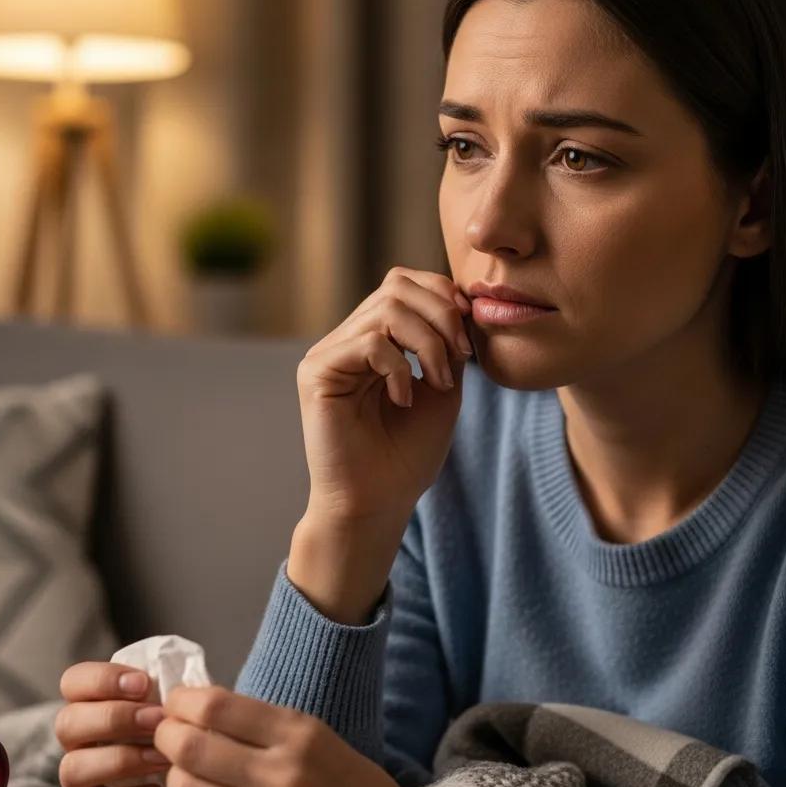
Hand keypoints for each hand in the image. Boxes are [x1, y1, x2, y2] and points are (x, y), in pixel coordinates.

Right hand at [55, 661, 194, 786]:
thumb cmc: (184, 756)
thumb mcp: (182, 721)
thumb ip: (176, 699)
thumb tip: (184, 684)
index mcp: (97, 712)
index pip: (74, 682)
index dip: (101, 678)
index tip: (143, 683)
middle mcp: (82, 749)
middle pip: (67, 722)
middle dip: (113, 717)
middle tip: (156, 720)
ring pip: (73, 768)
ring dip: (121, 758)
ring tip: (162, 758)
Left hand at [154, 684, 448, 786]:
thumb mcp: (320, 739)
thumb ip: (264, 725)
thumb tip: (199, 708)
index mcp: (302, 736)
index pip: (218, 708)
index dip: (183, 700)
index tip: (176, 700)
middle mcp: (283, 779)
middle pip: (193, 746)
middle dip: (165, 734)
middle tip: (163, 731)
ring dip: (173, 776)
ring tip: (179, 770)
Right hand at [296, 266, 472, 527]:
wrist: (379, 503)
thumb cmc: (408, 455)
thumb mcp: (444, 387)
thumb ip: (447, 343)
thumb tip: (460, 302)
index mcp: (375, 338)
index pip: (405, 284)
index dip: (443, 295)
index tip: (469, 337)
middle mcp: (347, 339)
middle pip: (396, 285)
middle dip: (442, 315)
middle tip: (460, 358)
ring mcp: (329, 354)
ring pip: (386, 308)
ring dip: (428, 342)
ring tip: (439, 382)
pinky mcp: (316, 373)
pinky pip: (368, 342)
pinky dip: (399, 367)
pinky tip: (404, 399)